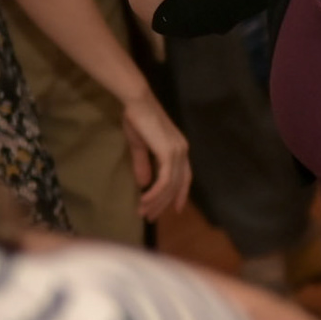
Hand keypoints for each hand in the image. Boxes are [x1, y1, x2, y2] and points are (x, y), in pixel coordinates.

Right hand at [121, 88, 191, 219]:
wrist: (136, 103)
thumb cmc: (137, 119)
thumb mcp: (140, 146)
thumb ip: (144, 164)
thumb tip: (144, 184)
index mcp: (179, 149)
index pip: (184, 178)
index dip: (180, 194)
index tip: (174, 210)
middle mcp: (182, 152)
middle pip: (178, 185)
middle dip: (164, 203)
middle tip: (150, 217)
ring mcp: (178, 152)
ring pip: (171, 186)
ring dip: (157, 201)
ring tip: (143, 212)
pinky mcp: (168, 153)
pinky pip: (165, 180)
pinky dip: (155, 193)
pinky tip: (145, 200)